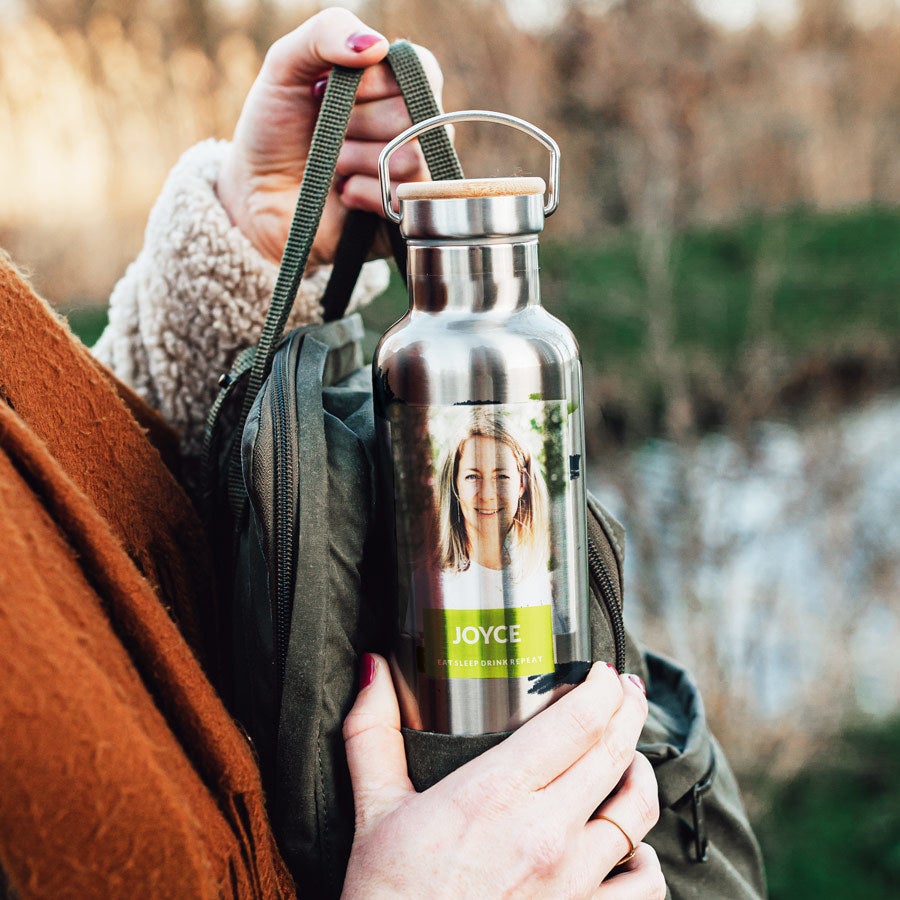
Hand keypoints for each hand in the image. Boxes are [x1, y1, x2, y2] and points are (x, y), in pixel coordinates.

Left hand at [217, 8, 438, 265]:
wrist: (255, 196)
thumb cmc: (273, 130)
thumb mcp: (285, 67)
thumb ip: (325, 32)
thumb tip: (377, 45)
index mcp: (392, 87)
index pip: (421, 70)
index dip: (376, 82)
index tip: (333, 90)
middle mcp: (410, 128)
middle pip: (415, 115)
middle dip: (357, 123)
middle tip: (329, 134)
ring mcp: (411, 173)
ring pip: (410, 157)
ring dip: (355, 159)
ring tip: (331, 165)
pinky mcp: (406, 214)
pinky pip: (405, 196)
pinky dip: (363, 192)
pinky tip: (342, 193)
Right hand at [341, 656, 664, 898]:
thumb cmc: (389, 894)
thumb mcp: (374, 809)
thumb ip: (372, 731)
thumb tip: (372, 667)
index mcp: (496, 794)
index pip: (577, 723)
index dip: (602, 687)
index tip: (602, 671)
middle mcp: (545, 833)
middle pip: (615, 753)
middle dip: (629, 710)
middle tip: (627, 691)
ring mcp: (573, 882)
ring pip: (638, 812)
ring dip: (640, 773)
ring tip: (629, 756)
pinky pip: (644, 882)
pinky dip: (645, 854)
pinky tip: (629, 840)